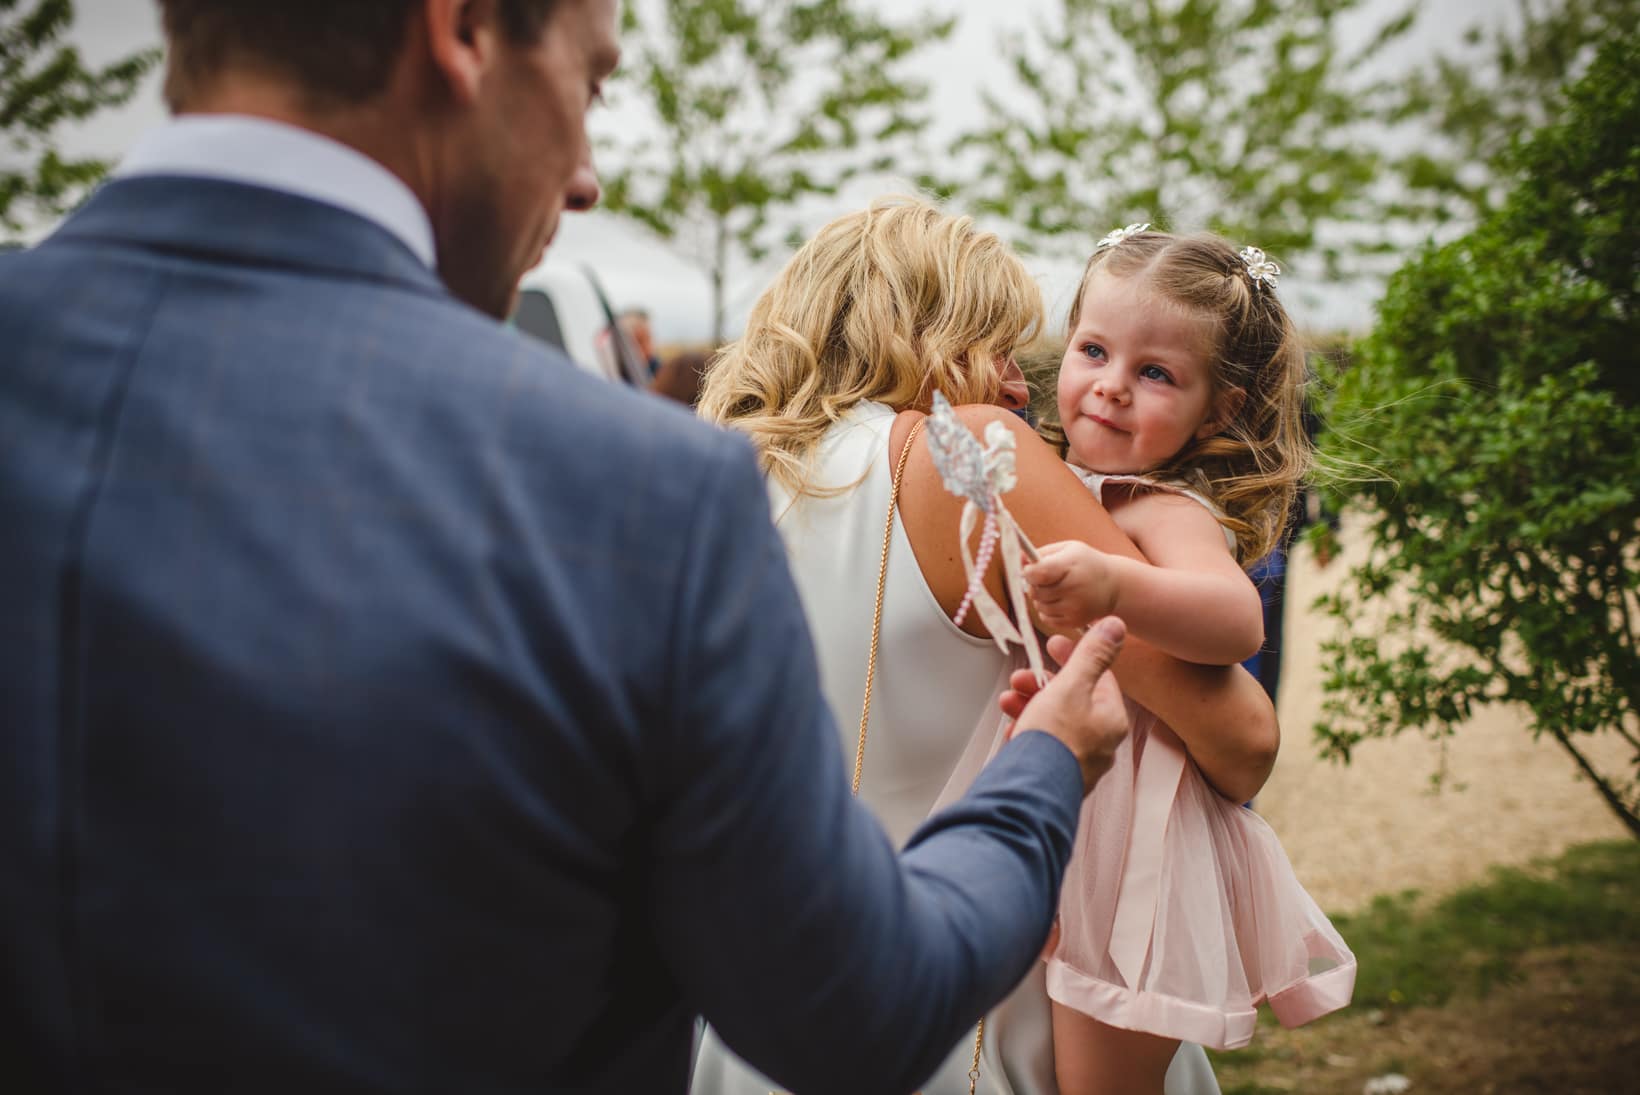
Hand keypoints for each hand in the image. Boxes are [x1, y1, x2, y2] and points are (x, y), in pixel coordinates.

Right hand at [1002, 618, 1130, 793]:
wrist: (1031, 792)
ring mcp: (1080, 761)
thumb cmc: (1053, 741)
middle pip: (1073, 700)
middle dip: (1042, 684)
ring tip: (1008, 702)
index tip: (1052, 643)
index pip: (1098, 676)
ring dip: (1030, 706)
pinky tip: (1013, 732)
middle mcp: (1101, 743)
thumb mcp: (1071, 687)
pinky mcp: (1058, 774)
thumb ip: (1092, 655)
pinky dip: (1027, 732)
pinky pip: (1044, 745)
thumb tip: (1117, 626)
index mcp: (1110, 719)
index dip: (1073, 656)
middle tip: (1020, 677)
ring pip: (1055, 722)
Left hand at [1023, 541, 1118, 630]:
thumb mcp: (1068, 549)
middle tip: (1045, 579)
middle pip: (1035, 591)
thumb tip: (1017, 559)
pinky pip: (1045, 618)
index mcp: (1071, 566)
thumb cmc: (1085, 563)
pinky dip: (1047, 610)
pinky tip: (1060, 601)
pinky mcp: (1073, 622)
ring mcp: (1074, 608)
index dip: (1029, 572)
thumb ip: (1041, 553)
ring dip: (1040, 598)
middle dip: (1034, 585)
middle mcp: (1073, 588)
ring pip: (1038, 605)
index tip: (1031, 570)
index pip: (1038, 573)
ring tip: (1055, 589)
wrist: (1114, 586)